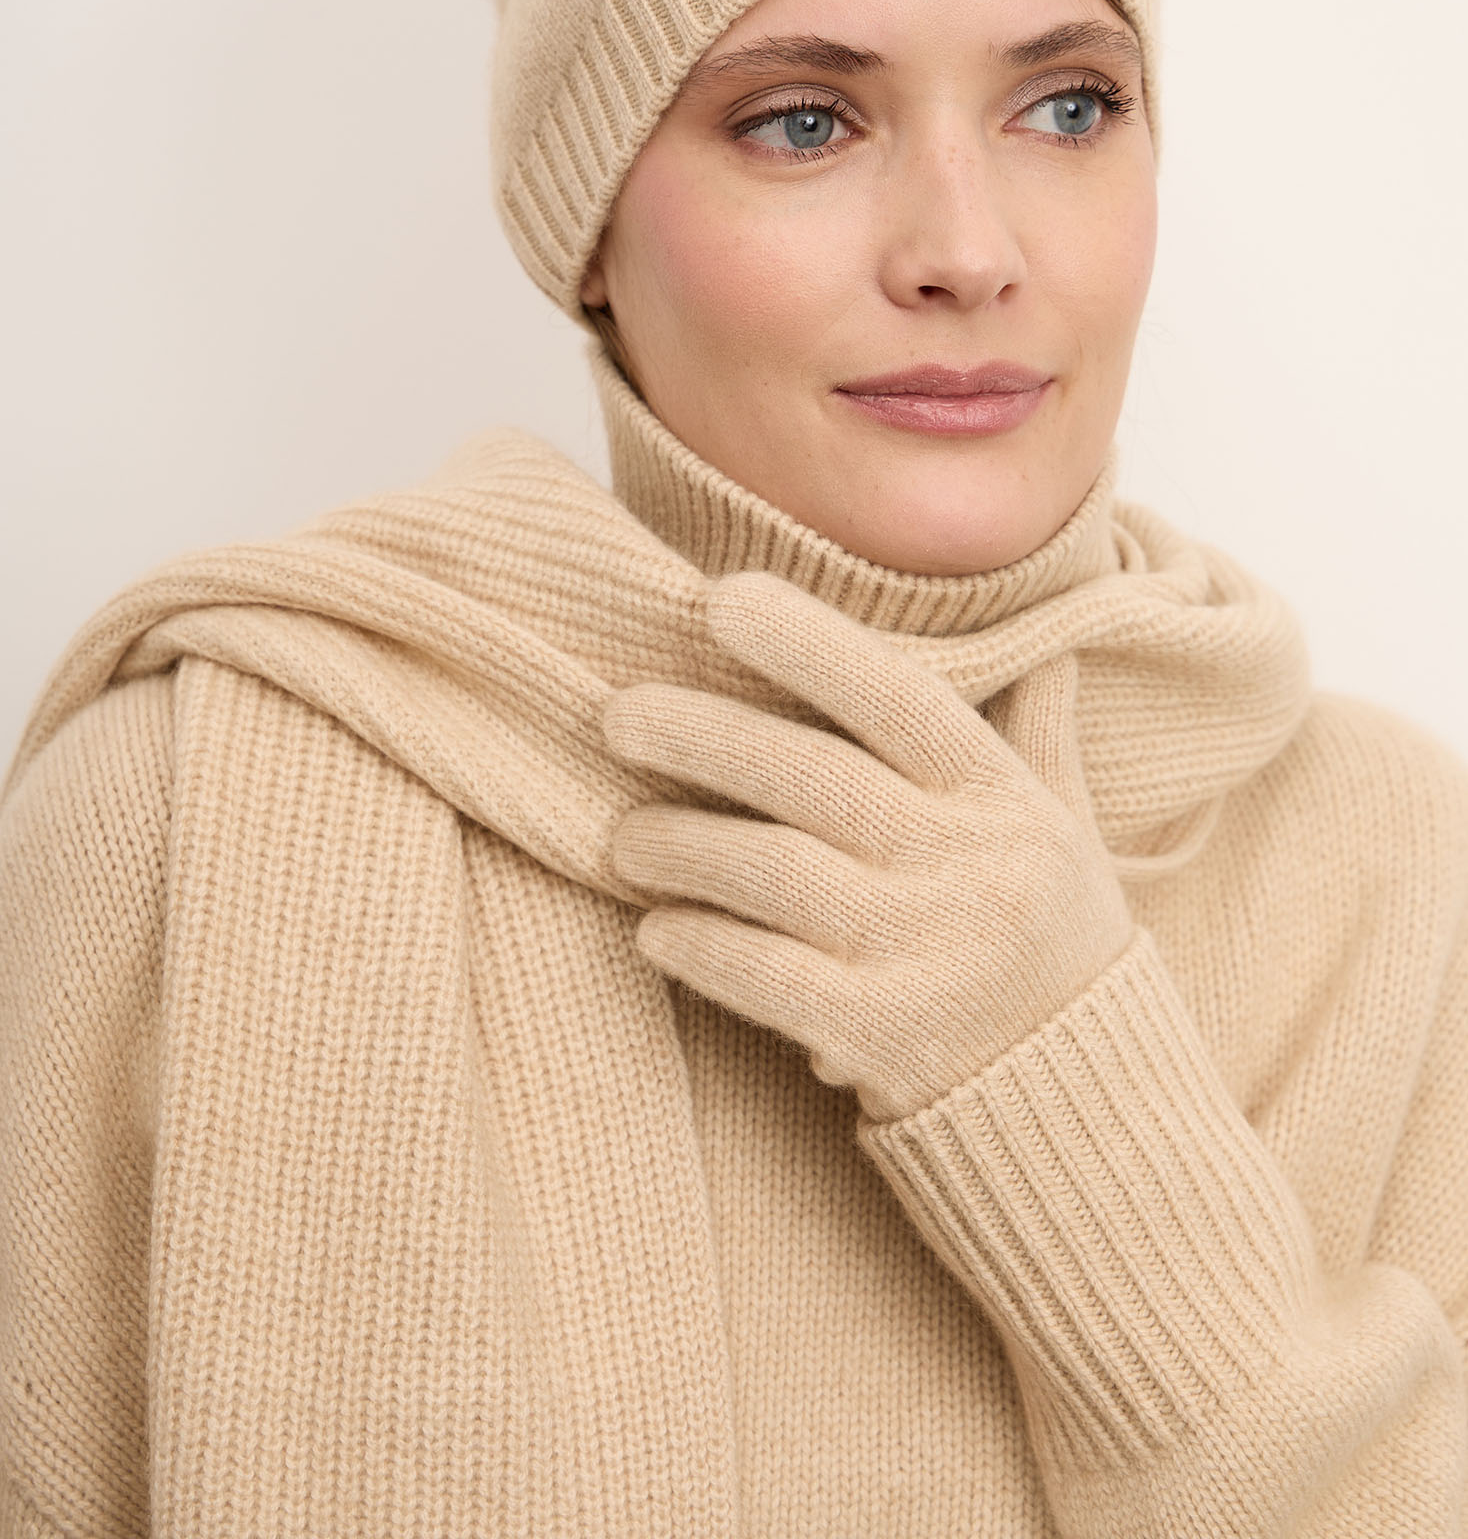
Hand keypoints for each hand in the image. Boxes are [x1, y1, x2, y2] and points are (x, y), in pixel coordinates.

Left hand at [603, 572, 1135, 1122]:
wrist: (1088, 1108)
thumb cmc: (1056, 944)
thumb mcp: (1066, 832)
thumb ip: (1039, 737)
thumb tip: (1046, 648)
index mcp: (1001, 798)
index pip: (899, 696)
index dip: (808, 642)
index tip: (720, 599)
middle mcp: (967, 865)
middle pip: (811, 776)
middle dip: (701, 734)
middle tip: (618, 716)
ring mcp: (922, 952)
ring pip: (770, 871)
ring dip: (679, 846)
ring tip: (623, 839)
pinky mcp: (881, 1036)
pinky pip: (761, 975)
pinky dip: (697, 946)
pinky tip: (656, 930)